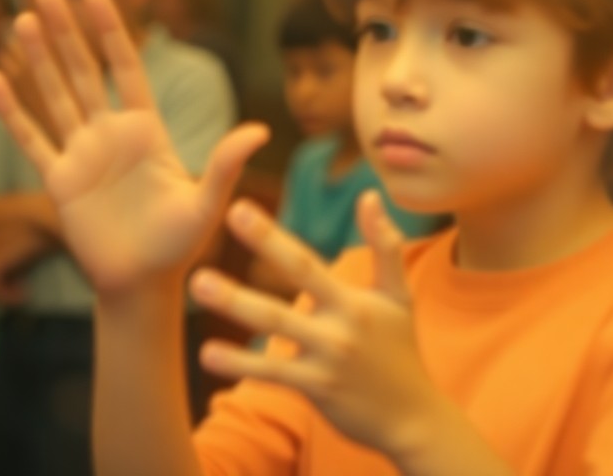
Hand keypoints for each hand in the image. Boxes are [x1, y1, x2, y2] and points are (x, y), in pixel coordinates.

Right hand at [0, 0, 267, 296]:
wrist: (144, 285)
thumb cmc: (180, 246)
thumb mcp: (207, 202)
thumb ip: (225, 163)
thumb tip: (261, 130)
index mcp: (146, 131)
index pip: (124, 67)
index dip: (109, 30)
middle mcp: (110, 135)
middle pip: (83, 72)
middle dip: (66, 32)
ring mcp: (82, 155)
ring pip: (55, 96)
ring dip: (37, 60)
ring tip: (22, 20)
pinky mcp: (59, 181)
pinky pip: (32, 140)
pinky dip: (12, 112)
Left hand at [189, 191, 445, 457]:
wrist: (413, 416)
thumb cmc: (401, 350)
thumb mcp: (398, 296)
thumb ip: (385, 245)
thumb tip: (370, 195)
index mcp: (353, 300)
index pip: (305, 262)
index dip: (271, 236)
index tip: (237, 209)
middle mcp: (339, 326)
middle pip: (292, 283)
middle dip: (258, 251)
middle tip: (219, 222)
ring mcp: (326, 358)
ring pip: (275, 326)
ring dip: (235, 304)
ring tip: (198, 283)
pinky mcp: (316, 389)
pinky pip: (272, 374)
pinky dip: (240, 363)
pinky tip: (208, 353)